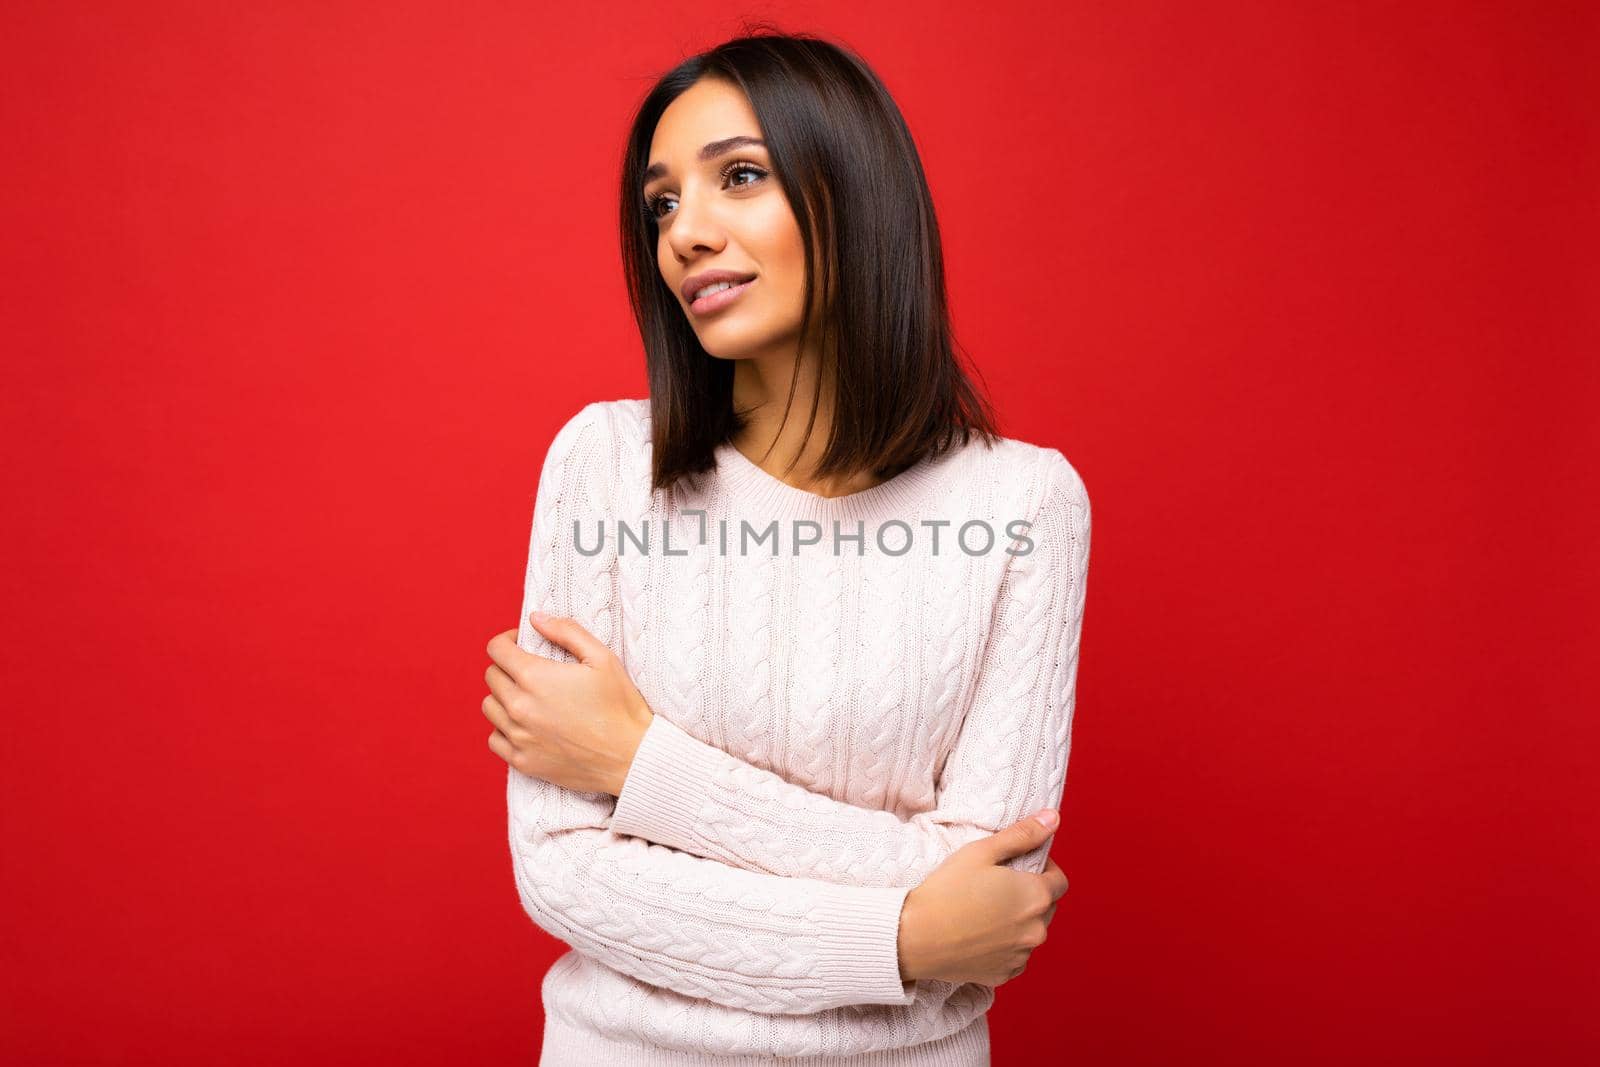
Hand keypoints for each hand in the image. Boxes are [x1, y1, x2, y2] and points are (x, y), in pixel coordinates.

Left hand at [483, 613, 654, 795]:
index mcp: (535, 677)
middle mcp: (519, 707)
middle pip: (491, 676)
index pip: (497, 649)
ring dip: (503, 697)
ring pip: (489, 707)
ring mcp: (519, 737)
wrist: (632, 757)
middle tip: (530, 670)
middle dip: (506, 666)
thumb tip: (536, 619)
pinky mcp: (522, 761)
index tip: (522, 643)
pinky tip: (525, 725)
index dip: (508, 640)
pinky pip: (494, 739)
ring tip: (527, 697)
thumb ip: (567, 632)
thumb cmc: (621, 706)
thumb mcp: (602, 658)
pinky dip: (504, 729)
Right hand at [896, 811, 1068, 986]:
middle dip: (1030, 895)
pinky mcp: (1005, 974)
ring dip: (1018, 921)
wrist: (915, 937)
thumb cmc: (947, 890)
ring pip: (1030, 932)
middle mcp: (1037, 929)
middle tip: (996, 887)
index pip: (1060, 880)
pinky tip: (980, 935)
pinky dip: (1005, 945)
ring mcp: (1022, 955)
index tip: (1019, 866)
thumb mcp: (982, 851)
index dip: (1044, 869)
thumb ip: (1022, 834)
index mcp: (1036, 896)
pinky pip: (1015, 955)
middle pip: (1047, 906)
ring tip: (984, 912)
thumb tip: (1054, 818)